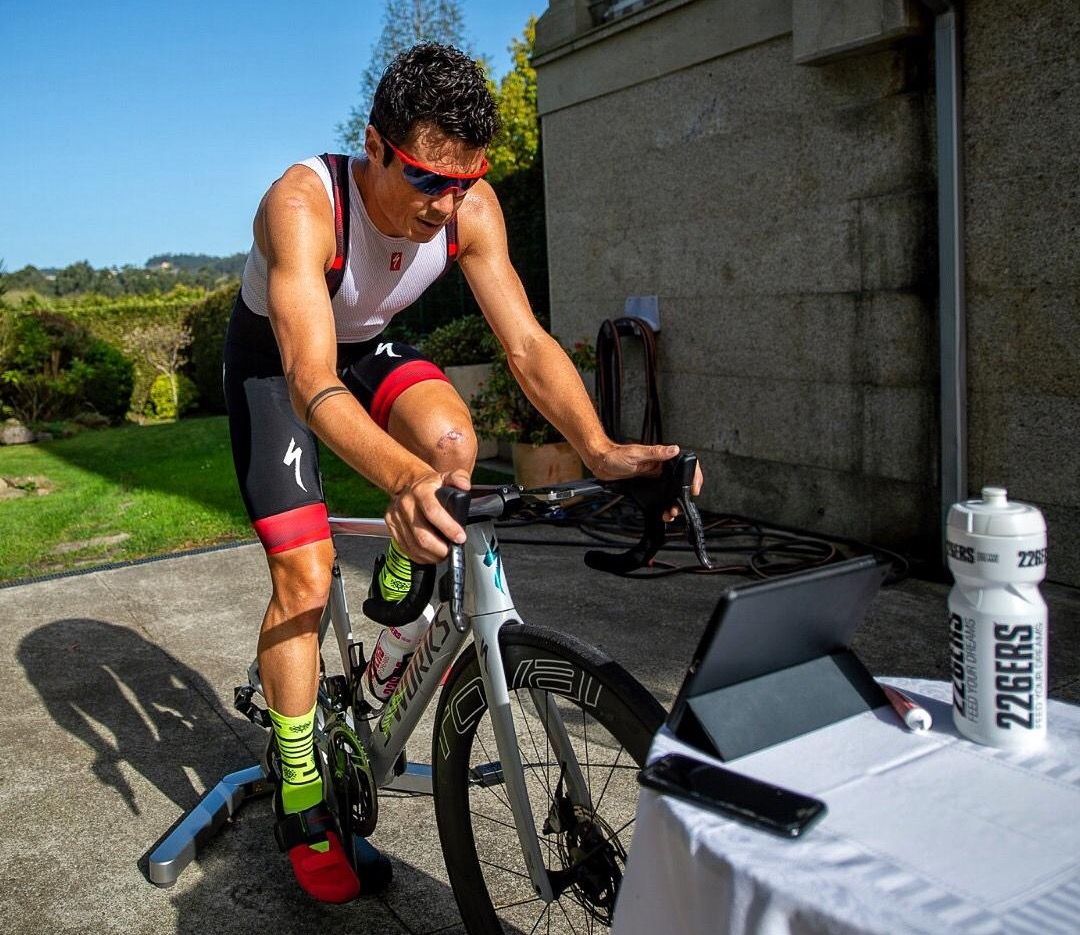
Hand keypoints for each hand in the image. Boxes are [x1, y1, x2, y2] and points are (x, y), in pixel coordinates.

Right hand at [385, 468, 469, 563]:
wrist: (408, 484)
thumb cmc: (431, 484)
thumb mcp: (447, 476)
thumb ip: (459, 478)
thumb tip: (465, 485)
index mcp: (421, 491)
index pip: (433, 512)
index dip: (448, 528)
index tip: (460, 538)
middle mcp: (406, 504)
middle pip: (422, 535)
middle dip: (440, 549)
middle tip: (452, 551)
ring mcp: (396, 517)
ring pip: (414, 545)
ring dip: (431, 555)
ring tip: (443, 554)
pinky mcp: (392, 526)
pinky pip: (406, 548)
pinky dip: (420, 556)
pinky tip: (430, 554)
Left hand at [588, 443, 703, 521]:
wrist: (600, 463)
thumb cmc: (616, 455)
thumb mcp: (636, 454)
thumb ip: (655, 452)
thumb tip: (674, 449)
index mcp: (661, 458)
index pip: (685, 465)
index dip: (693, 477)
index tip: (694, 489)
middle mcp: (660, 468)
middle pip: (679, 483)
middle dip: (682, 497)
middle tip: (677, 508)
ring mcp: (655, 478)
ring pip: (670, 493)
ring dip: (672, 504)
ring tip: (670, 513)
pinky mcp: (647, 486)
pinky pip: (660, 497)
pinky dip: (662, 506)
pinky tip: (662, 512)